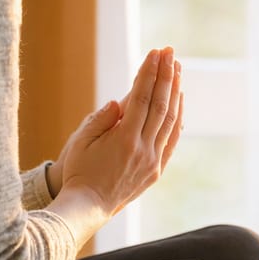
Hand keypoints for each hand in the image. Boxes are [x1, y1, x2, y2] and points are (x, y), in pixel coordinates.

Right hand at [56, 47, 183, 215]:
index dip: (149, 73)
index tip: (155, 53)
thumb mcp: (81, 142)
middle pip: (161, 105)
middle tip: (170, 52)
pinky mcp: (157, 170)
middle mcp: (143, 149)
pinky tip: (179, 102)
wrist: (88, 207)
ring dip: (175, 93)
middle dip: (166, 75)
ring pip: (171, 121)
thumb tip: (120, 102)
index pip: (141, 98)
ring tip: (177, 70)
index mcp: (124, 140)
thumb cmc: (79, 171)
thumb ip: (101, 119)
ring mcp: (153, 160)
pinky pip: (172, 139)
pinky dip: (177, 118)